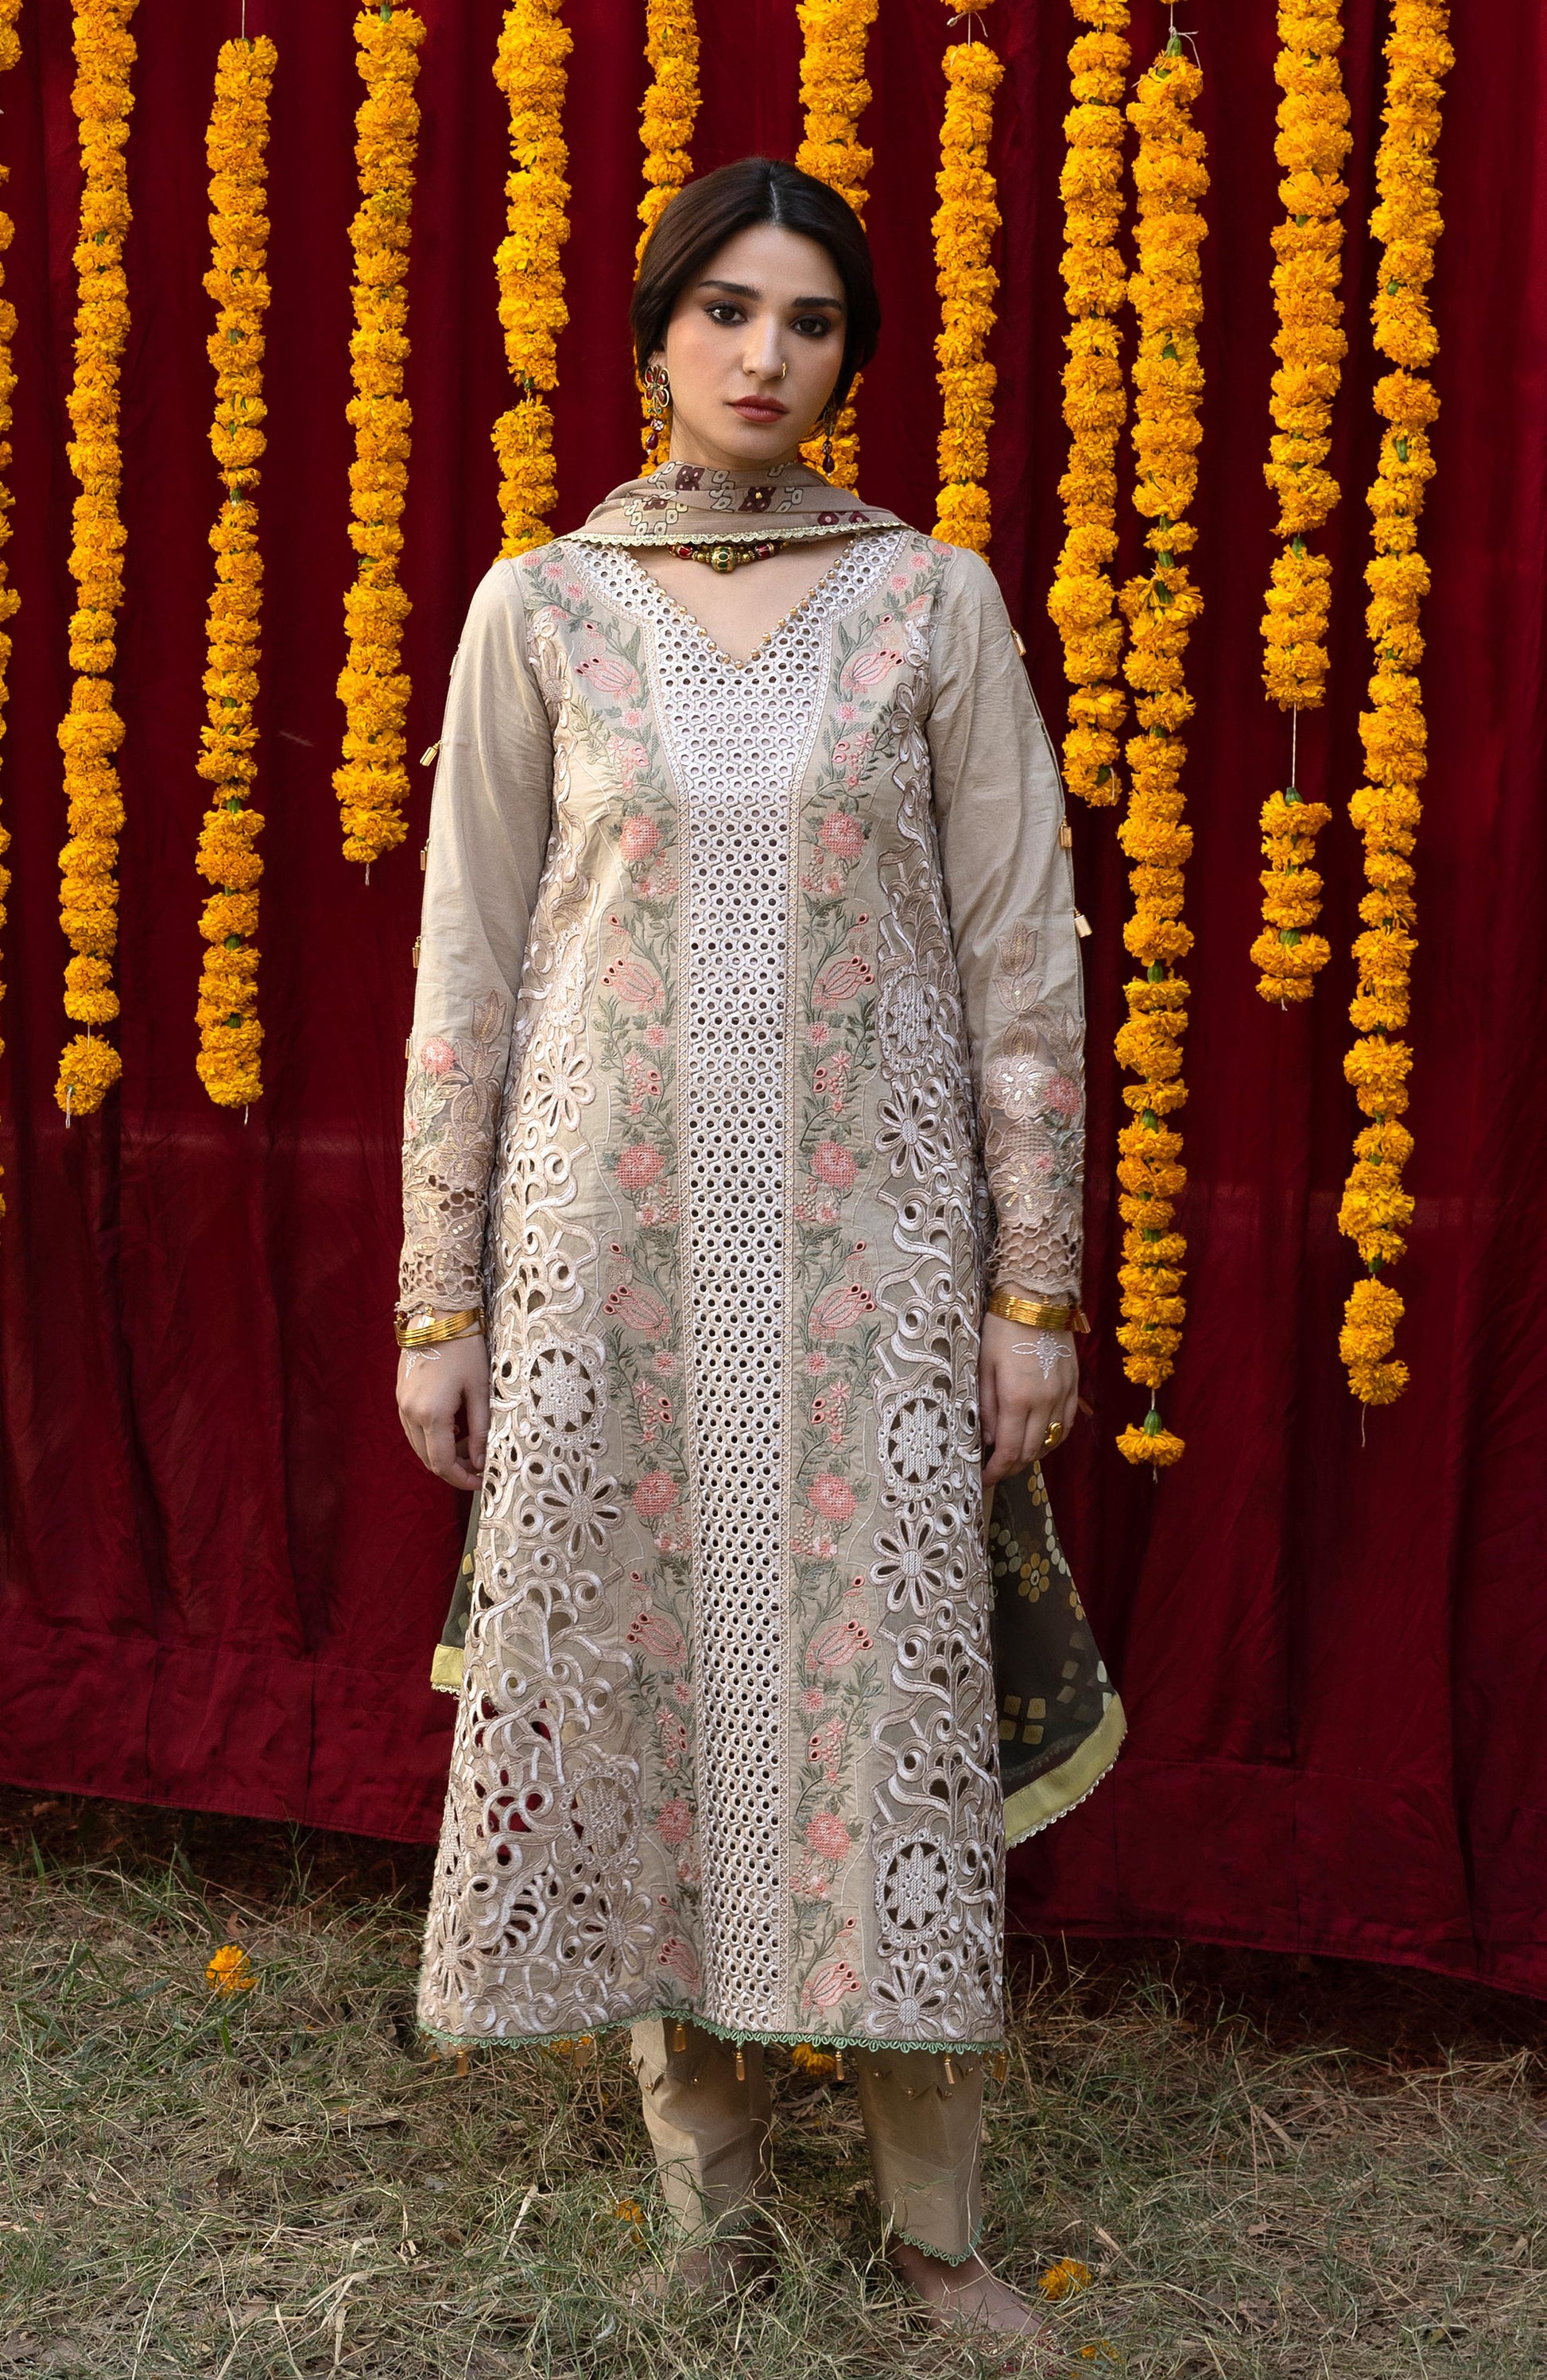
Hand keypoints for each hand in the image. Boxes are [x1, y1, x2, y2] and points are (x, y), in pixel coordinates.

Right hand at [396, 1332, 489, 1491]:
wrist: (438, 1314)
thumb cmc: (465, 1348)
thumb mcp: (480, 1389)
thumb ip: (480, 1429)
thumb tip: (481, 1461)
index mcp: (431, 1414)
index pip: (443, 1463)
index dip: (462, 1479)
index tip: (481, 1481)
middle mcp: (410, 1413)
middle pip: (428, 1459)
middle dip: (454, 1467)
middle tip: (479, 1462)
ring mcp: (401, 1404)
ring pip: (419, 1445)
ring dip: (442, 1451)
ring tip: (470, 1439)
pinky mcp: (400, 1395)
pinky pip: (414, 1428)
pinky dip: (433, 1435)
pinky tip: (453, 1423)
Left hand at [978, 1311, 1078, 1486]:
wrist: (1037, 1299)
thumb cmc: (1002, 1329)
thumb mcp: (984, 1367)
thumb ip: (985, 1407)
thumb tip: (987, 1438)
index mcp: (1017, 1398)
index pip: (1009, 1450)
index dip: (996, 1471)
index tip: (983, 1479)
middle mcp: (1045, 1402)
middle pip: (1032, 1452)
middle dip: (1012, 1467)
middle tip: (996, 1470)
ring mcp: (1063, 1395)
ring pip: (1052, 1442)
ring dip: (1033, 1455)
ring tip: (1015, 1456)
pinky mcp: (1074, 1386)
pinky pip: (1067, 1425)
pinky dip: (1053, 1439)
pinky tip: (1041, 1438)